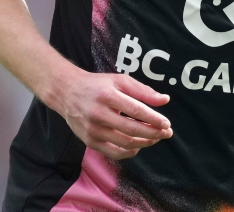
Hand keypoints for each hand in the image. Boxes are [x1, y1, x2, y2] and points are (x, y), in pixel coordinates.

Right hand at [54, 70, 173, 159]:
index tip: (167, 124)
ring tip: (156, 138)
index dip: (153, 119)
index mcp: (107, 96)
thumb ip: (143, 91)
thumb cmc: (97, 85)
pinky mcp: (89, 141)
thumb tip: (165, 100)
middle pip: (131, 129)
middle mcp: (98, 114)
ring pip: (124, 143)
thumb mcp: (120, 81)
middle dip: (153, 133)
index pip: (135, 110)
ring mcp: (92, 130)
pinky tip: (139, 146)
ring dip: (145, 143)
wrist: (67, 92)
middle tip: (167, 132)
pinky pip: (114, 152)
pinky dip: (130, 152)